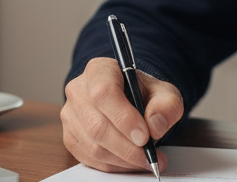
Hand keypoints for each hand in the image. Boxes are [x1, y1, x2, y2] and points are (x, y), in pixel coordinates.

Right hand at [61, 57, 183, 172]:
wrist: (132, 101)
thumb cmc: (144, 94)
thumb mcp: (165, 93)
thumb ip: (166, 106)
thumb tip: (154, 126)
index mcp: (100, 70)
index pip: (104, 92)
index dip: (124, 118)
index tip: (144, 137)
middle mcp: (79, 90)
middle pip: (97, 125)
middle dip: (126, 147)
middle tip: (149, 157)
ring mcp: (71, 115)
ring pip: (93, 146)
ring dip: (122, 159)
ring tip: (146, 161)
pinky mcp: (70, 137)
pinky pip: (89, 158)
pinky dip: (113, 165)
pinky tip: (131, 163)